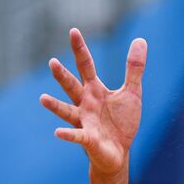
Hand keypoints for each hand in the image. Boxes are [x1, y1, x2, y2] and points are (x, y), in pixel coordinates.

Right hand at [41, 28, 144, 175]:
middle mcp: (85, 103)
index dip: (80, 49)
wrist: (119, 152)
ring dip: (55, 106)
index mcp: (95, 90)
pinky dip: (68, 135)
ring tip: (42, 98)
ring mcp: (84, 121)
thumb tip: (141, 40)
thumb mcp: (132, 93)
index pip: (85, 66)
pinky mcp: (88, 139)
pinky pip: (77, 136)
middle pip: (72, 86)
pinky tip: (57, 133)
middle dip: (62, 76)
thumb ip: (134, 68)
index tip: (73, 31)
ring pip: (67, 111)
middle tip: (52, 62)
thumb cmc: (122, 122)